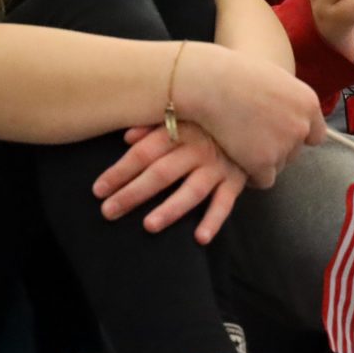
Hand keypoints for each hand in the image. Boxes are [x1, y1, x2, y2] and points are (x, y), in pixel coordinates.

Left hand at [92, 124, 261, 242]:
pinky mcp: (236, 180)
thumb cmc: (208, 119)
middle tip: (109, 211)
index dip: (120, 170)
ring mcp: (218, 166)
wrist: (256, 115)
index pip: (144, 152)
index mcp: (180, 130)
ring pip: (191, 190)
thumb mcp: (183, 115)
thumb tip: (126, 137)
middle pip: (161, 173)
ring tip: (149, 226)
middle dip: (133, 193)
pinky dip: (214, 221)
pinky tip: (199, 238)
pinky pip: (225, 203)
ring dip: (170, 209)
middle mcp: (198, 148)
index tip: (98, 189)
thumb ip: (153, 126)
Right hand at [176, 41, 324, 182]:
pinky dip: (253, 175)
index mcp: (308, 103)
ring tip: (241, 145)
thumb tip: (286, 116)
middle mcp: (301, 126)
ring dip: (263, 160)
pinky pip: (264, 180)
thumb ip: (287, 102)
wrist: (209, 84)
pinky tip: (238, 162)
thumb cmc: (234, 75)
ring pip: (278, 166)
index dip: (297, 137)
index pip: (315, 135)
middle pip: (294, 152)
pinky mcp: (263, 163)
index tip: (280, 136)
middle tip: (252, 138)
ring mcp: (284, 146)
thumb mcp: (274, 79)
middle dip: (277, 148)